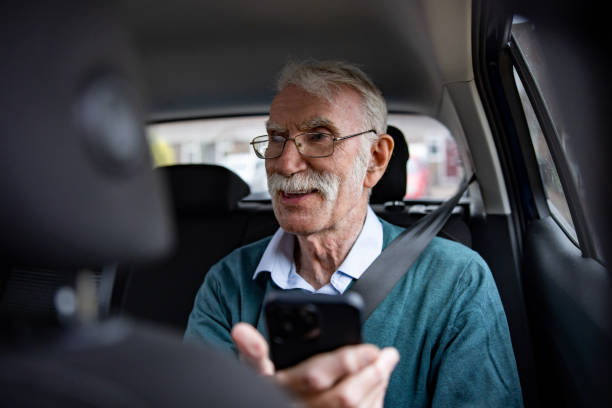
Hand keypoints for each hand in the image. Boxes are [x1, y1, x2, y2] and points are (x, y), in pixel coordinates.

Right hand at [231, 323, 399, 407]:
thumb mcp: (253, 372)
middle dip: (372, 374)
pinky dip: (375, 403)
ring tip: (387, 363)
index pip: (315, 376)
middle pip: (345, 398)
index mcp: (282, 391)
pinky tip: (379, 386)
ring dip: (378, 387)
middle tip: (387, 353)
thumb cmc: (265, 393)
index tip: (370, 348)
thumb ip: (252, 351)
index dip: (347, 361)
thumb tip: (241, 330)